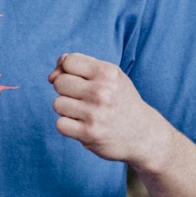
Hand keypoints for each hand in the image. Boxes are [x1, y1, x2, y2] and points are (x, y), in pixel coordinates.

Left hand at [49, 53, 174, 167]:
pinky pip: (60, 124)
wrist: (143, 135)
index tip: (80, 80)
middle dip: (67, 90)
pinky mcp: (89, 134)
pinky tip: (83, 126)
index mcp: (108, 72)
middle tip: (86, 100)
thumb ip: (79, 66)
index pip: (68, 61)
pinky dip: (68, 126)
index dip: (68, 70)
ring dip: (67, 110)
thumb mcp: (109, 77)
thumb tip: (52, 76)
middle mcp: (102, 91)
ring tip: (86, 114)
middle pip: (59, 82)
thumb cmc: (120, 101)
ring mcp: (95, 113)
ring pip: (57, 104)